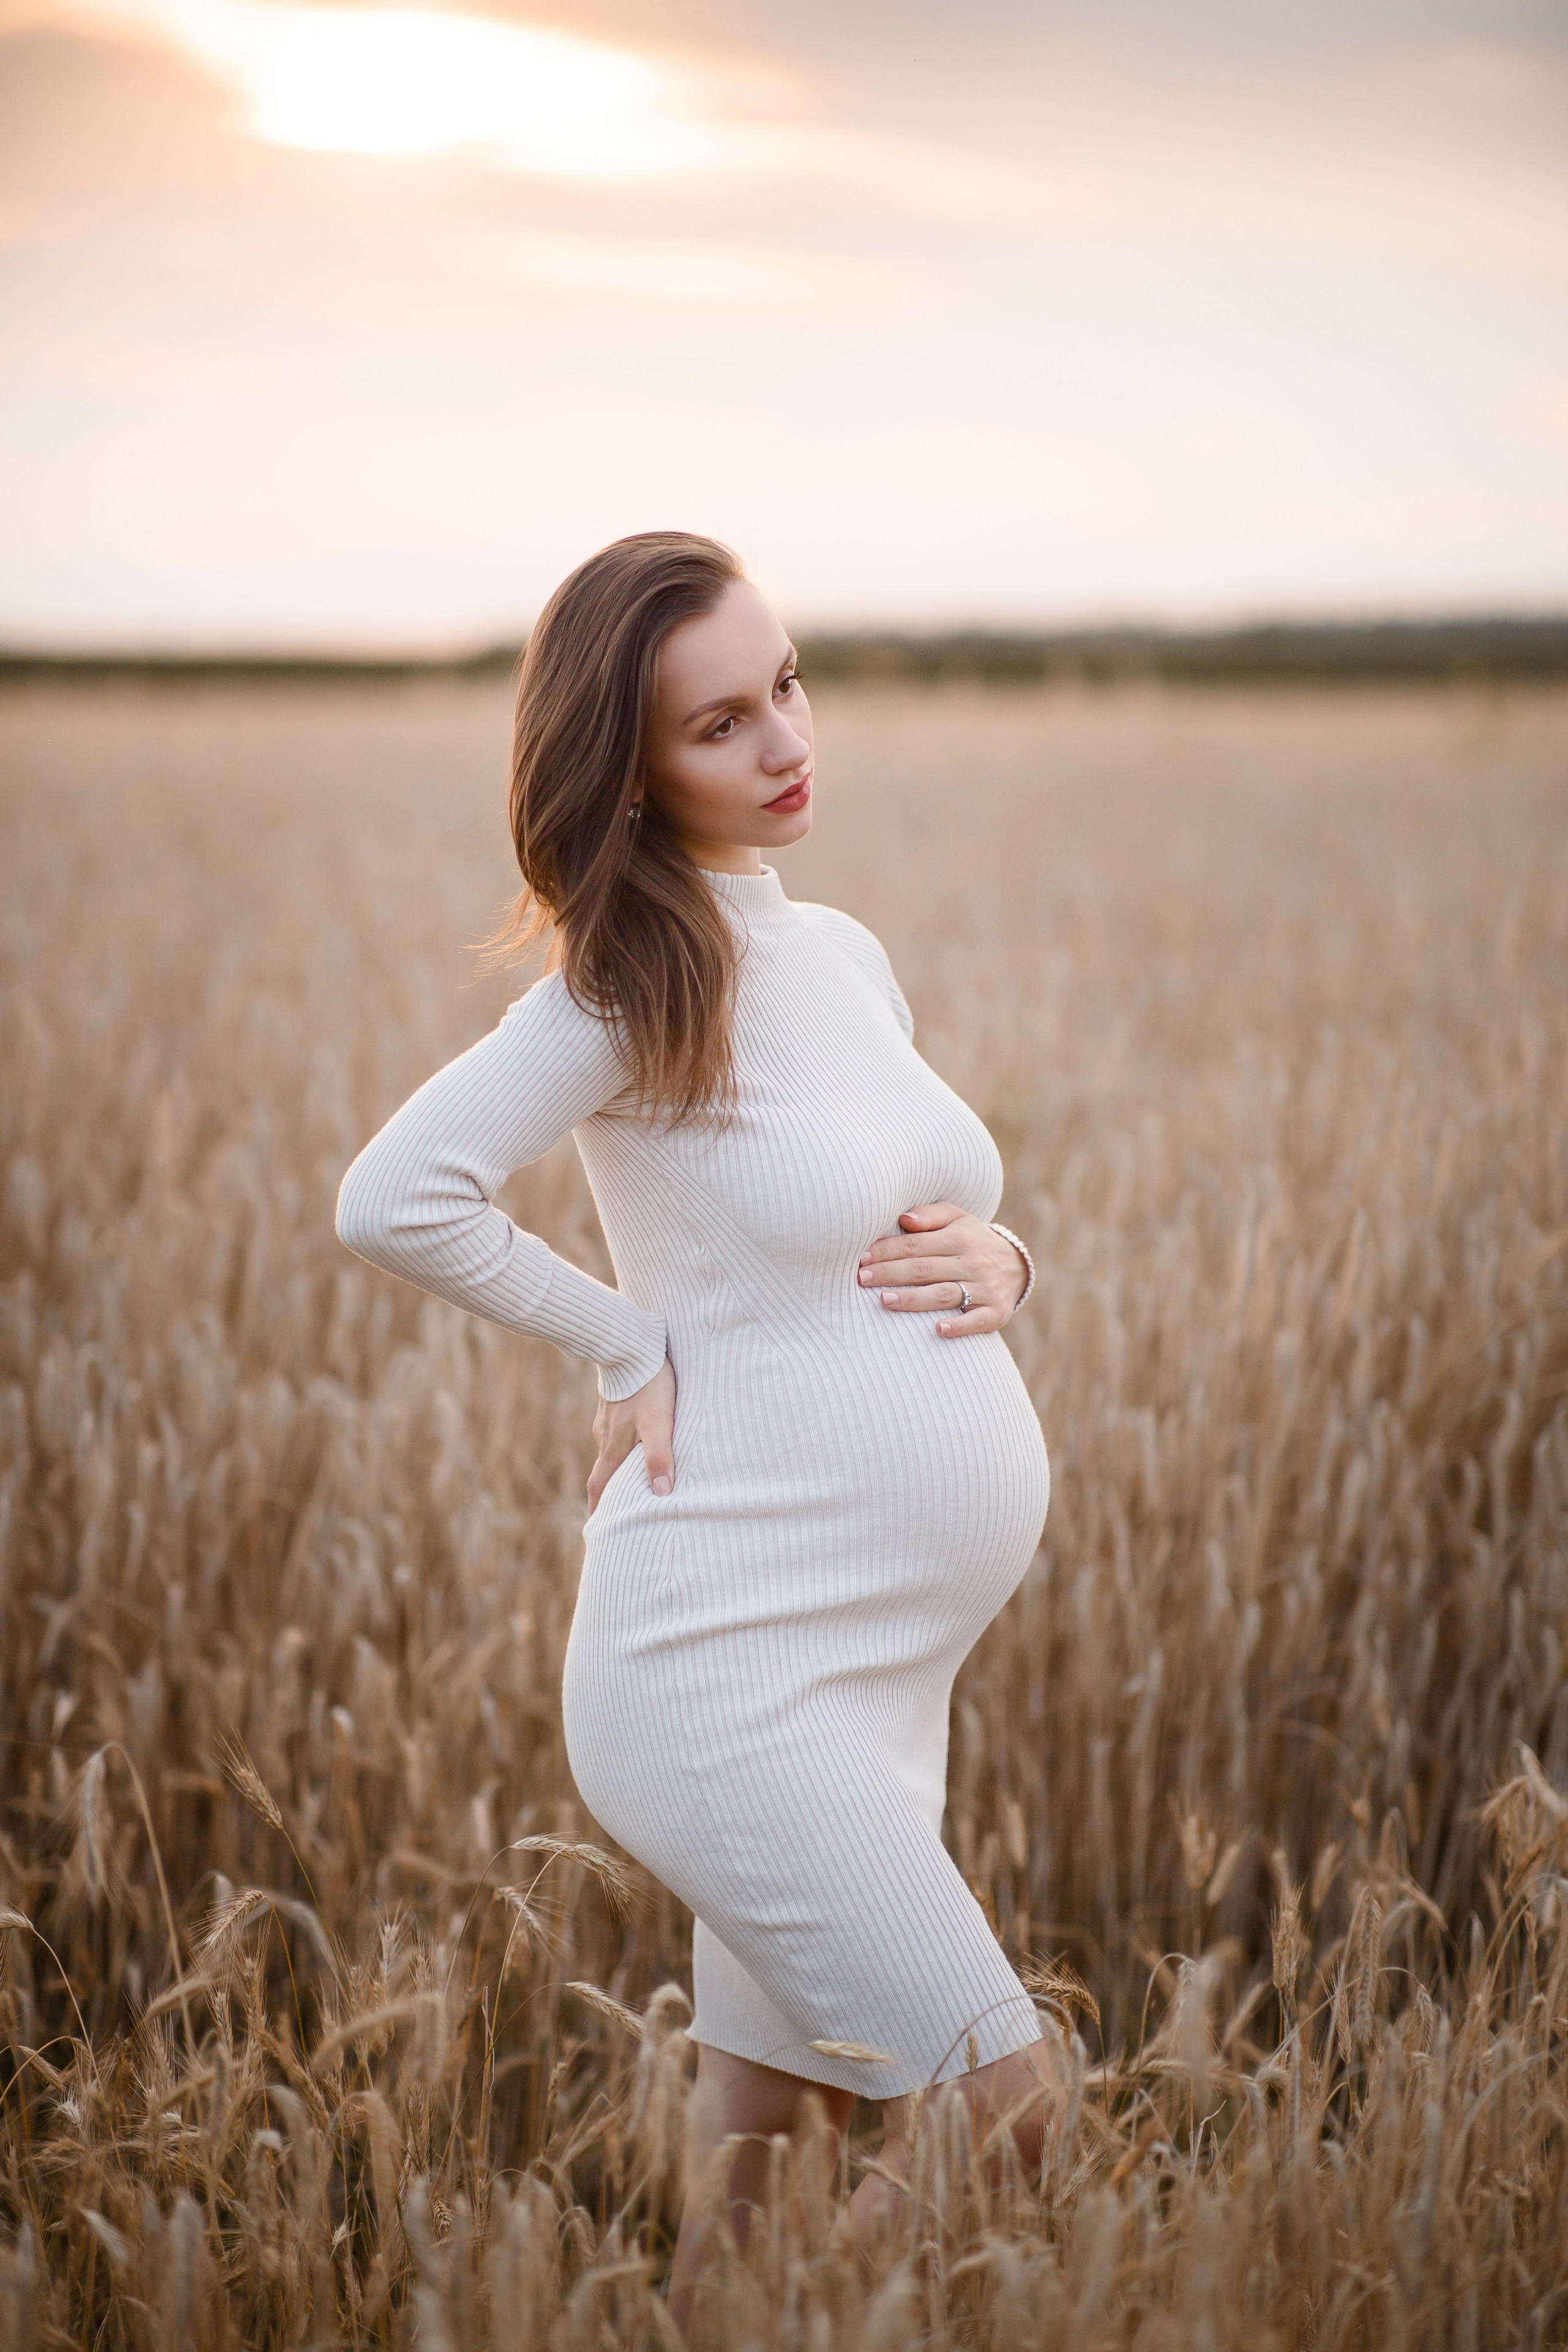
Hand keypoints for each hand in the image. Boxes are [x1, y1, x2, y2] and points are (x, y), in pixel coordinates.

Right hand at [587, 1355, 675, 1513]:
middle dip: (607, 1495)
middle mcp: (605, 1436)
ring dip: (616, 1468)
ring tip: (629, 1481)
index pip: (600, 1488)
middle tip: (614, 1513)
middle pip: (603, 1472)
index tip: (598, 1531)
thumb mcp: (659, 1423)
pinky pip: (616, 1431)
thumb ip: (659, 1457)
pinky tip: (634, 1441)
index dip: (599, 1511)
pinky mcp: (614, 1402)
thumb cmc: (649, 1385)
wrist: (630, 1343)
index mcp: (612, 1447)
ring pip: (610, 1450)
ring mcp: (608, 1418)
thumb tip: (660, 1493)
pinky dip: (622, 1445)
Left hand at [857, 1203, 1028, 1336]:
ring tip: (885, 1300)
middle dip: (891, 1273)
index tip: (862, 1258)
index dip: (887, 1250)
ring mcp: (985, 1289)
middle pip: (925, 1269)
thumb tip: (904, 1219)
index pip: (916, 1244)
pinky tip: (937, 1330)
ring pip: (944, 1294)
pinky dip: (958, 1326)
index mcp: (960, 1237)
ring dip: (914, 1299)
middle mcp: (973, 1262)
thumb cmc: (972, 1240)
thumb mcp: (957, 1218)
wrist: (1017, 1266)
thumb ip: (929, 1215)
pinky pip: (976, 1321)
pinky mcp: (996, 1313)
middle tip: (862, 1279)